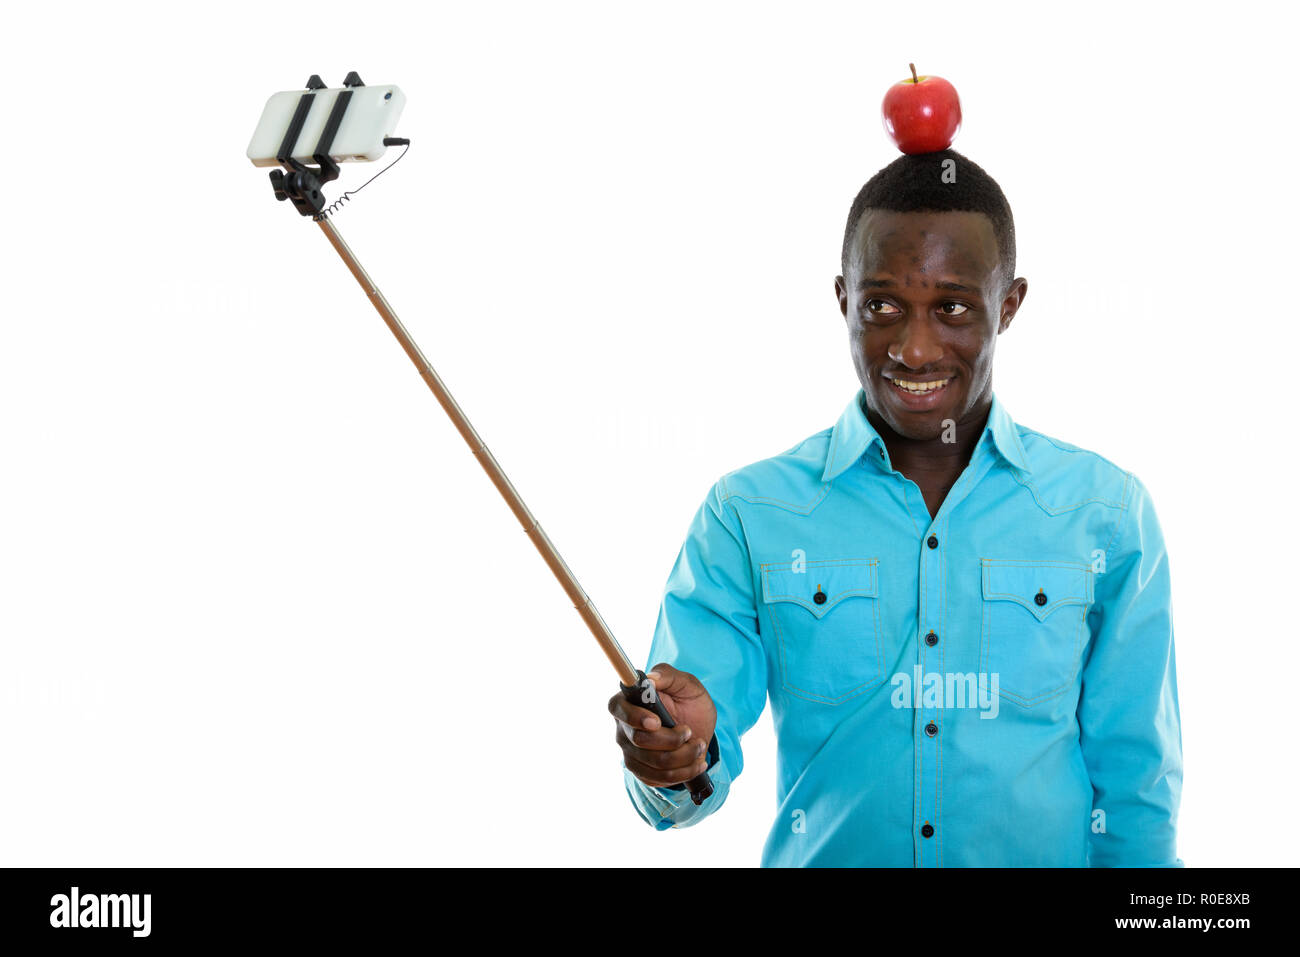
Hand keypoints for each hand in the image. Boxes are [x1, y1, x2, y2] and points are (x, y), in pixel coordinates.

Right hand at [608, 663, 716, 788]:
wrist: (700, 728)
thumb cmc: (688, 700)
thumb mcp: (686, 683)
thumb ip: (668, 675)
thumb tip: (651, 678)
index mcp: (628, 701)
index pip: (617, 708)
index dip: (634, 717)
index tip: (657, 722)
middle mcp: (623, 728)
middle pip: (640, 740)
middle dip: (673, 739)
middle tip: (690, 732)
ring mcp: (631, 752)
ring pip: (656, 763)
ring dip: (685, 756)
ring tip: (699, 745)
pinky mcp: (642, 772)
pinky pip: (661, 779)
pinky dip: (685, 772)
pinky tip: (696, 762)